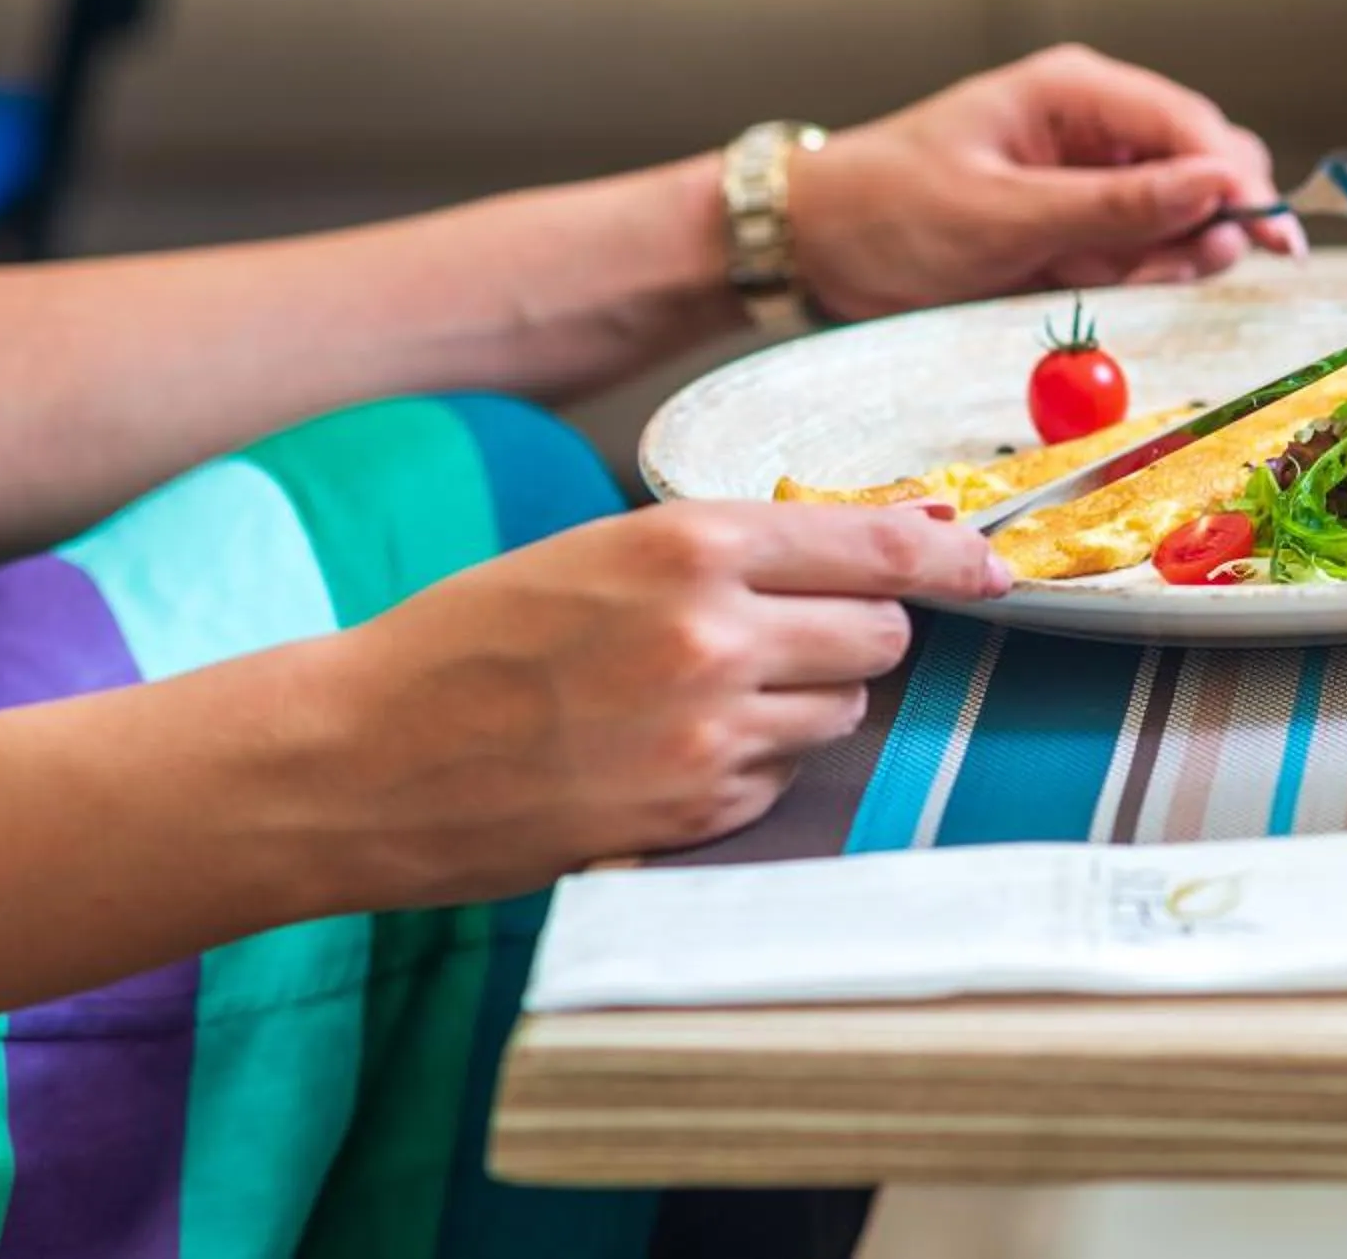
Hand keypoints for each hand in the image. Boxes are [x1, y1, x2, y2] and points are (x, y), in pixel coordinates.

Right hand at [320, 501, 1004, 907]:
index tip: (988, 568)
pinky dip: (748, 767)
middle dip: (856, 634)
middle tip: (785, 636)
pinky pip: (781, 781)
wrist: (358, 755)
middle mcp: (713, 636)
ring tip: (695, 697)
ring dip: (801, 702)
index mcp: (690, 546)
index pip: (879, 546)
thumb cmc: (472, 639)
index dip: (949, 559)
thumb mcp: (604, 550)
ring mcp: (708, 735)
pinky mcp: (694, 815)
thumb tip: (903, 532)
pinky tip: (663, 753)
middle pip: (881, 635)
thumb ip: (746, 546)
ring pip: (840, 711)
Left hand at [790, 44, 1303, 320]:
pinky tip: (1099, 286)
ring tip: (1115, 281)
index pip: (1191, 127)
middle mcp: (1094, 123)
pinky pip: (1139, 245)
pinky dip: (1137, 273)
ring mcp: (1087, 173)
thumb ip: (1114, 207)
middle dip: (1209, 221)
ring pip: (1179, 211)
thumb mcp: (1002, 217)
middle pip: (1201, 163)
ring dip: (1171, 254)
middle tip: (1183, 274)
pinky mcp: (1075, 219)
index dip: (1239, 181)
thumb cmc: (889, 214)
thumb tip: (1219, 189)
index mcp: (1076, 91)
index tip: (1270, 241)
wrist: (813, 245)